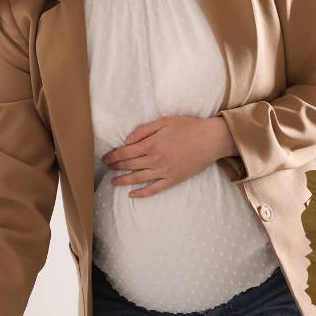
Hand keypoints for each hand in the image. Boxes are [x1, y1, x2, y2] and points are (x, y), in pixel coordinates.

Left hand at [102, 116, 235, 197]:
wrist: (210, 140)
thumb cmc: (188, 127)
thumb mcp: (165, 121)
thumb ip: (144, 129)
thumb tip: (127, 140)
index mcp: (151, 144)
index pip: (125, 153)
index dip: (112, 156)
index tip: (105, 158)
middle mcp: (155, 160)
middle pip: (128, 165)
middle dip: (114, 166)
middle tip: (106, 167)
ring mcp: (163, 172)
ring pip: (137, 178)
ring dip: (122, 180)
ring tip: (113, 181)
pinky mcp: (173, 180)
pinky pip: (153, 189)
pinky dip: (141, 193)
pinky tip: (131, 194)